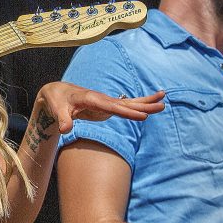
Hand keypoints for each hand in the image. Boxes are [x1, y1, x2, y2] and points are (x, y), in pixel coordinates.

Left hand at [36, 82, 164, 133]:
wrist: (59, 93)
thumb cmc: (58, 101)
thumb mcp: (58, 110)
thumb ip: (63, 120)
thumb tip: (65, 130)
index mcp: (91, 99)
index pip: (112, 107)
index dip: (127, 112)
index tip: (142, 116)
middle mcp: (102, 98)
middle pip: (126, 103)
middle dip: (143, 105)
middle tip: (161, 105)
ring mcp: (107, 102)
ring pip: (129, 103)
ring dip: (146, 102)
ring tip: (163, 101)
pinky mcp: (109, 107)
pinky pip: (126, 106)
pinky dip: (139, 105)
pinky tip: (152, 104)